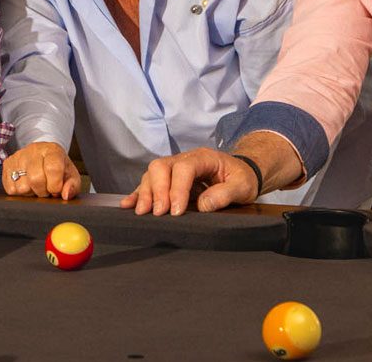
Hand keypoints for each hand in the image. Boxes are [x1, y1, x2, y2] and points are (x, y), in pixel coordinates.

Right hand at [2, 142, 80, 199]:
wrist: (42, 155)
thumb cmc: (58, 167)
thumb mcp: (70, 175)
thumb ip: (72, 185)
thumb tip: (65, 195)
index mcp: (52, 150)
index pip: (52, 169)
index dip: (55, 185)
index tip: (56, 189)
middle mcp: (33, 150)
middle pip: (35, 179)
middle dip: (42, 191)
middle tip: (46, 189)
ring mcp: (18, 157)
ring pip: (21, 186)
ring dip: (30, 192)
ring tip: (36, 186)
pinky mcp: (7, 165)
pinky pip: (11, 188)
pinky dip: (20, 192)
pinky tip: (26, 184)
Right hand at [120, 148, 259, 215]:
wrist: (242, 173)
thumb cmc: (242, 178)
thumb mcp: (242, 186)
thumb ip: (225, 194)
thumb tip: (202, 206)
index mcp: (204, 158)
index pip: (184, 168)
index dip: (177, 189)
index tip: (177, 211)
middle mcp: (185, 159)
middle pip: (161, 166)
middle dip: (157, 190)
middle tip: (158, 213)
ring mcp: (174, 168)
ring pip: (151, 174)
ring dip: (145, 193)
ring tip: (143, 212)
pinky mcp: (168, 180)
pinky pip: (149, 183)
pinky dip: (138, 194)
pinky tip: (128, 204)